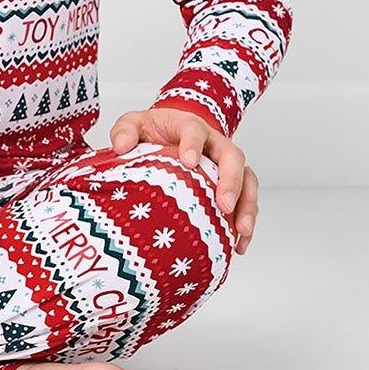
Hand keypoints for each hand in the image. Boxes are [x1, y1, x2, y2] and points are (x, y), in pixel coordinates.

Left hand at [109, 107, 257, 254]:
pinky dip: (245, 222)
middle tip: (224, 205)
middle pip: (232, 158)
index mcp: (190, 127)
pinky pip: (246, 202)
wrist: (170, 133)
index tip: (188, 161)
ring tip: (241, 231)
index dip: (193, 144)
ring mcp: (227, 165)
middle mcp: (215, 144)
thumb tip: (121, 147)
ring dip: (246, 206)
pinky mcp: (232, 184)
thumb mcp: (134, 125)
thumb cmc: (154, 131)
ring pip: (247, 182)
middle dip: (231, 182)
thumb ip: (125, 131)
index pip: (194, 131)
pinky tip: (239, 244)